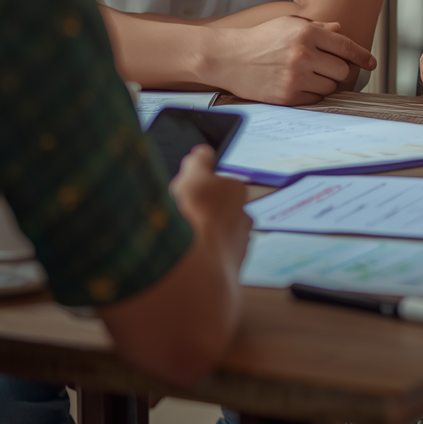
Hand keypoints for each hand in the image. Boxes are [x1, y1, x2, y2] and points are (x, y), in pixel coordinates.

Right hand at [171, 144, 250, 272]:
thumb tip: (202, 152)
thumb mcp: (192, 176)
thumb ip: (198, 162)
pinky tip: (185, 260)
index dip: (197, 188)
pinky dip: (200, 259)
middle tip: (178, 217)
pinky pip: (212, 260)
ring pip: (216, 237)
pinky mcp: (229, 271)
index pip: (217, 185)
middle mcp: (244, 218)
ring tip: (179, 241)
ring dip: (200, 238)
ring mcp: (238, 247)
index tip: (182, 193)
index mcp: (237, 193)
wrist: (199, 265)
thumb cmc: (197, 214)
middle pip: (218, 212)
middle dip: (199, 213)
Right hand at [206, 16, 375, 104]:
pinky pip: (315, 100)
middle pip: (342, 71)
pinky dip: (311, 95)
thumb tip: (340, 30)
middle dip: (337, 70)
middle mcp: (304, 54)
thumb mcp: (288, 24)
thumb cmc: (260, 39)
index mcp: (307, 32)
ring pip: (330, 87)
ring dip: (324, 83)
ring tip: (305, 75)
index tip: (371, 63)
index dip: (362, 56)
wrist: (229, 57)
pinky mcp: (287, 96)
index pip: (345, 46)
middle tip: (323, 68)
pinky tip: (297, 85)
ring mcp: (296, 77)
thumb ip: (317, 27)